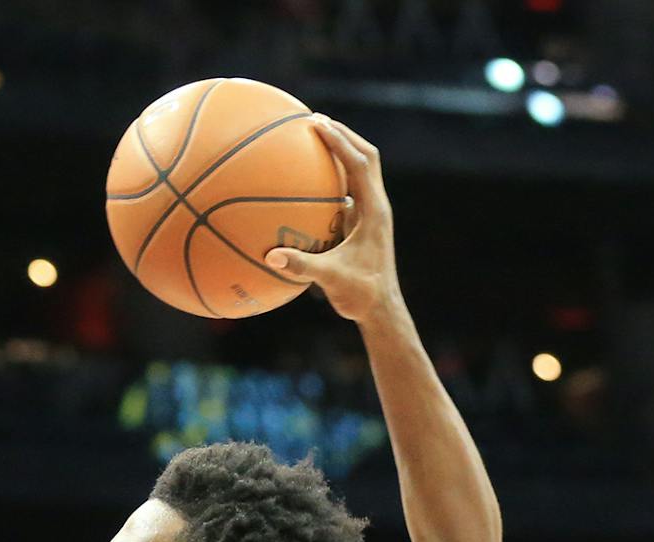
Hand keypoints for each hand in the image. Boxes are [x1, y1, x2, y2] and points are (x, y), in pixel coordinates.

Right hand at [265, 117, 401, 324]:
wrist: (382, 309)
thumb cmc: (361, 295)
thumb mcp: (331, 280)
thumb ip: (303, 267)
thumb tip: (271, 257)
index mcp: (374, 211)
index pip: (359, 163)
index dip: (339, 141)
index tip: (318, 124)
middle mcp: (376, 206)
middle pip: (365, 155)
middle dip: (343, 134)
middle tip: (316, 121)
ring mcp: (372, 213)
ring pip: (361, 170)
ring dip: (342, 151)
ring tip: (316, 139)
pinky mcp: (364, 223)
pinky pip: (350, 191)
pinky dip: (334, 178)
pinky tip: (311, 180)